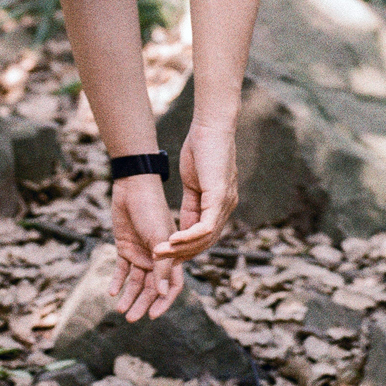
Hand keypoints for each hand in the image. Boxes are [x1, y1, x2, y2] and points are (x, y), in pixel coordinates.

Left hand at [110, 175, 184, 320]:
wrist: (132, 189)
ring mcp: (141, 253)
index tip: (153, 316)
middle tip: (131, 319)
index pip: (172, 285)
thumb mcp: (158, 239)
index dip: (165, 302)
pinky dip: (117, 281)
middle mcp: (157, 258)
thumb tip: (163, 294)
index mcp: (171, 256)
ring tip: (119, 310)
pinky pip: (122, 270)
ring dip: (128, 296)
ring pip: (136, 282)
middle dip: (142, 303)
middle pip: (152, 288)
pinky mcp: (125, 248)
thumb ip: (161, 266)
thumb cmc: (151, 210)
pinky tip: (112, 292)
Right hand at [160, 120, 236, 261]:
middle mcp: (226, 207)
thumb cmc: (202, 148)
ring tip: (160, 252)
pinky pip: (205, 226)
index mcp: (219, 204)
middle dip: (181, 254)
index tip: (166, 254)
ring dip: (181, 248)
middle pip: (205, 242)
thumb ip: (191, 204)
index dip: (185, 248)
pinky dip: (188, 236)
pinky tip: (172, 240)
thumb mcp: (193, 182)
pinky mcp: (220, 197)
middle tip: (160, 260)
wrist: (212, 125)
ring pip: (205, 238)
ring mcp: (225, 203)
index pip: (204, 235)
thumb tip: (184, 226)